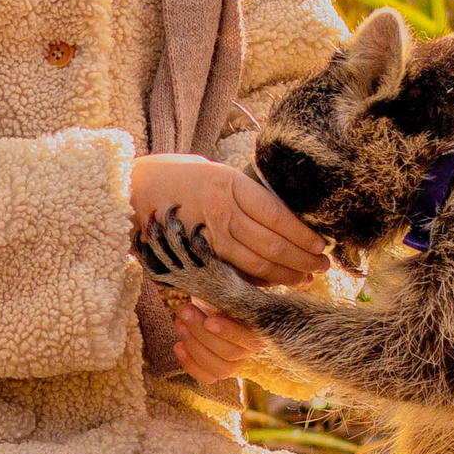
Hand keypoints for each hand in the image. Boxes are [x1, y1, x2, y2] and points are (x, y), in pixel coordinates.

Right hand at [127, 154, 328, 285]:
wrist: (130, 191)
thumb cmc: (174, 176)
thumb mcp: (212, 170)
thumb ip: (242, 191)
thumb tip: (279, 211)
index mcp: (229, 184)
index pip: (277, 215)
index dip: (303, 235)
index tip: (321, 244)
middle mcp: (221, 211)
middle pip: (272, 243)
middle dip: (302, 259)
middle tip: (323, 267)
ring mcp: (207, 237)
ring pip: (256, 263)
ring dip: (285, 275)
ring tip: (305, 278)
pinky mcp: (195, 257)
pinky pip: (234, 273)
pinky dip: (257, 281)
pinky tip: (273, 283)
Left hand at [170, 297, 262, 385]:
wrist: (211, 300)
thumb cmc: (219, 292)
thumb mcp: (224, 288)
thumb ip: (225, 291)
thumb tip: (214, 284)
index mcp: (259, 328)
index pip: (249, 337)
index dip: (229, 332)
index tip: (208, 321)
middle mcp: (250, 350)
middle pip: (230, 353)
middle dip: (202, 333)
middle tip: (184, 311)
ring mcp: (235, 363)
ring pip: (220, 369)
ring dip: (195, 347)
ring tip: (179, 324)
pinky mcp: (218, 371)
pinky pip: (208, 378)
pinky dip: (190, 364)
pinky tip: (178, 346)